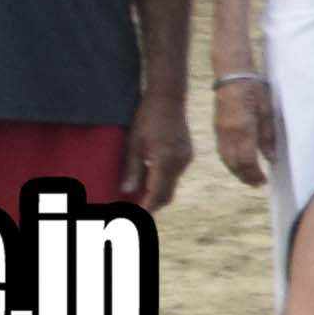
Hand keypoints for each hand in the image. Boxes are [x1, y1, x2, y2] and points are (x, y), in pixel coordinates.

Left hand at [122, 86, 192, 209]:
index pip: (157, 194)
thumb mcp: (134, 143)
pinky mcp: (186, 153)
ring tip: (140, 199)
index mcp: (166, 161)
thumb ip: (132, 169)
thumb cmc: (147, 117)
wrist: (168, 97)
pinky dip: (162, 181)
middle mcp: (179, 163)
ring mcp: (185, 158)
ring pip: (171, 185)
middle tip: (136, 212)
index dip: (146, 208)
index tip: (135, 217)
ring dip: (157, 193)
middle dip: (152, 205)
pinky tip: (150, 181)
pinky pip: (174, 174)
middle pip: (167, 194)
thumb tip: (127, 191)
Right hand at [214, 77, 276, 188]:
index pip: (247, 160)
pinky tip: (238, 164)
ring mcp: (220, 131)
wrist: (232, 75)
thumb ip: (268, 136)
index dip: (255, 174)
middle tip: (258, 183)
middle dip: (246, 177)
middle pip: (234, 164)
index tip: (264, 180)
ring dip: (237, 172)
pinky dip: (230, 162)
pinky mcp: (217, 128)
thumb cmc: (254, 90)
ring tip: (249, 177)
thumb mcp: (267, 111)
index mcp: (243, 128)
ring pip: (226, 160)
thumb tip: (271, 158)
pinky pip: (221, 151)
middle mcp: (229, 133)